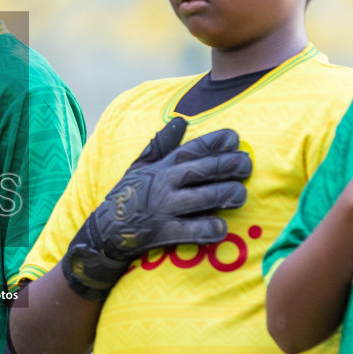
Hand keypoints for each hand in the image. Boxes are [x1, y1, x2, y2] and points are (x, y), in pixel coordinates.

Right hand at [61, 117, 250, 299]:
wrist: (105, 231)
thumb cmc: (128, 196)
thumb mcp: (140, 166)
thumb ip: (161, 144)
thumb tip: (181, 120)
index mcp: (161, 167)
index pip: (191, 149)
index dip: (213, 142)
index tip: (234, 138)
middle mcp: (164, 184)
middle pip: (200, 171)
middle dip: (227, 165)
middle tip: (247, 164)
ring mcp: (164, 208)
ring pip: (201, 198)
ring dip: (224, 195)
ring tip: (240, 194)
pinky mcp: (164, 233)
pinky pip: (190, 231)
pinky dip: (207, 229)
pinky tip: (221, 227)